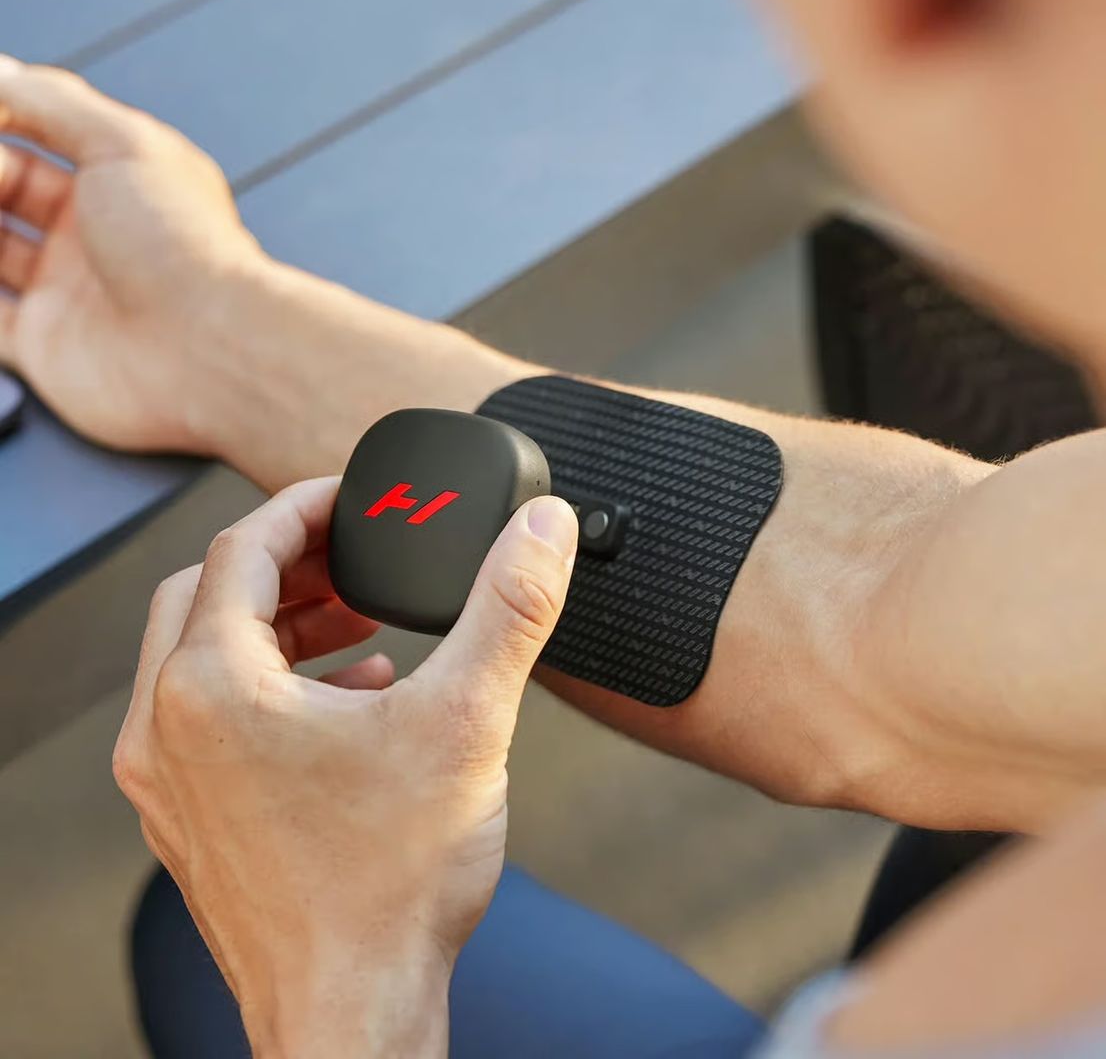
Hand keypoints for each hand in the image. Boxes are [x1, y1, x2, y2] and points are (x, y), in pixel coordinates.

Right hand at [0, 54, 268, 451]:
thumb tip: (1, 71)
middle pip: (8, 185)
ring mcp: (68, 291)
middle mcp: (95, 235)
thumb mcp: (124, 145)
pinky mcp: (45, 346)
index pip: (43, 131)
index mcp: (124, 181)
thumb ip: (55, 102)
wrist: (210, 349)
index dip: (1, 111)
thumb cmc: (188, 251)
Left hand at [113, 478, 577, 1057]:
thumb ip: (509, 609)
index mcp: (211, 687)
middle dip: (288, 563)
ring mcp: (170, 785)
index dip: (303, 506)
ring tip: (360, 625)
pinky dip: (272, 687)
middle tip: (353, 556)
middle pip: (210, 595)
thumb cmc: (389, 889)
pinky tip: (351, 702)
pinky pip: (212, 720)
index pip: (239, 547)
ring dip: (280, 625)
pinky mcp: (191, 824)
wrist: (353, 1019)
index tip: (352, 498)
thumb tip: (544, 530)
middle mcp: (167, 730)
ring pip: (203, 658)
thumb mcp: (466, 722)